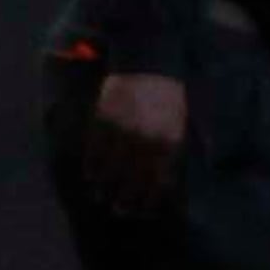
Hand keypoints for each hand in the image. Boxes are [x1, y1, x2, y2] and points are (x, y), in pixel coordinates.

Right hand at [81, 71, 188, 219]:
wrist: (148, 59)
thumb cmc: (166, 92)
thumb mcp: (180, 121)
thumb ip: (175, 149)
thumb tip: (170, 179)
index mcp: (169, 141)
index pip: (159, 180)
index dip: (150, 198)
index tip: (144, 210)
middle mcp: (146, 139)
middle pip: (134, 179)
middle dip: (127, 199)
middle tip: (120, 210)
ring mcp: (123, 130)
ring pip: (112, 168)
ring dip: (105, 187)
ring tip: (101, 198)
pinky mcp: (105, 120)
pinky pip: (96, 150)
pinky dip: (92, 166)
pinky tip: (90, 176)